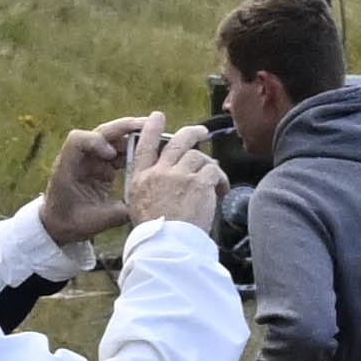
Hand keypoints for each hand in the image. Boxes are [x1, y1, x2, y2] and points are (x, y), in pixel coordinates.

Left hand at [37, 114, 140, 252]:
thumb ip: (117, 213)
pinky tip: (153, 151)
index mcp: (68, 168)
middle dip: (123, 127)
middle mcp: (79, 158)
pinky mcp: (102, 165)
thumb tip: (145, 208)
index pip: (77, 140)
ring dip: (134, 136)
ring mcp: (91, 160)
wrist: (58, 225)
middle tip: (148, 126)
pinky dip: (136, 150)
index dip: (95, 141)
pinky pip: (120, 151)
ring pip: (113, 139)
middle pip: (100, 132)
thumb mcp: (93, 222)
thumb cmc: (69, 223)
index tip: (111, 155)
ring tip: (157, 136)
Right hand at [116, 129, 230, 239]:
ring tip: (216, 177)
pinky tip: (221, 190)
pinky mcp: (198, 183)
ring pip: (198, 156)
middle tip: (201, 131)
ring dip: (209, 165)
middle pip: (177, 143)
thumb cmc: (155, 232)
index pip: (144, 146)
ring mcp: (179, 176)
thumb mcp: (138, 207)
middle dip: (191, 132)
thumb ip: (149, 188)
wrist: (166, 244)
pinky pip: (214, 171)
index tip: (157, 117)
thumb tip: (163, 179)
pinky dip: (221, 180)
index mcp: (141, 179)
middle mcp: (159, 173)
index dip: (151, 129)